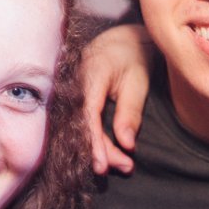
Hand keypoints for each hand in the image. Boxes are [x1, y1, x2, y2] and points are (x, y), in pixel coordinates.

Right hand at [81, 24, 153, 174]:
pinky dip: (93, 141)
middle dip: (102, 152)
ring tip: (123, 165)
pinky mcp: (73, 102)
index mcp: (90, 75)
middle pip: (81, 127)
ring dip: (99, 150)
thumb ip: (130, 113)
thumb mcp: (138, 83)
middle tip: (126, 167)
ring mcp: (70, 94)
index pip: (88, 116)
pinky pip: (79, 125)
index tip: (102, 165)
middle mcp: (74, 86)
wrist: (121, 41)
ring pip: (78, 129)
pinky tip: (108, 155)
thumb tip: (127, 145)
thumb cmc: (132, 58)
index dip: (94, 143)